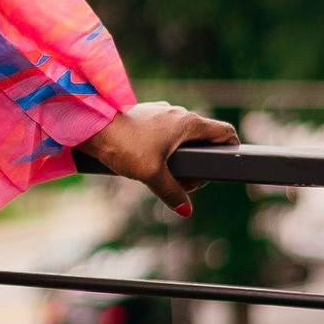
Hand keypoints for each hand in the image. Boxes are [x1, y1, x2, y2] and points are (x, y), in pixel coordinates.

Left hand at [78, 100, 238, 221]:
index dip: (231, 149)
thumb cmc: (124, 145)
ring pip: (183, 137)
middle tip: (186, 185)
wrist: (92, 126)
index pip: (224, 132)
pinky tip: (151, 164)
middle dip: (200, 164)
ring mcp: (161, 113)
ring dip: (182, 158)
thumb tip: (186, 210)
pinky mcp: (146, 116)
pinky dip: (166, 149)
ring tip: (167, 177)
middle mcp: (178, 113)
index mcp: (187, 123)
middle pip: (203, 139)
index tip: (225, 167)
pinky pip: (166, 134)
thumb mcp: (151, 174)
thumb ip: (172, 193)